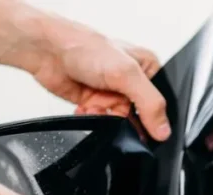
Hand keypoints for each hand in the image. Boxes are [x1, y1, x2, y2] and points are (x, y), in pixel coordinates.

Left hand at [22, 25, 170, 141]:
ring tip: (95, 106)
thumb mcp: (126, 74)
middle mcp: (130, 82)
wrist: (48, 51)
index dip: (152, 117)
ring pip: (117, 122)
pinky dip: (92, 119)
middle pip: (137, 117)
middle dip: (122, 118)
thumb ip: (149, 103)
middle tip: (112, 110)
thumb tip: (164, 130)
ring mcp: (111, 93)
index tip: (143, 125)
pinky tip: (85, 108)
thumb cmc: (85, 48)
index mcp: (147, 69)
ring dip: (105, 118)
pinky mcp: (94, 102)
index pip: (160, 103)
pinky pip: (100, 122)